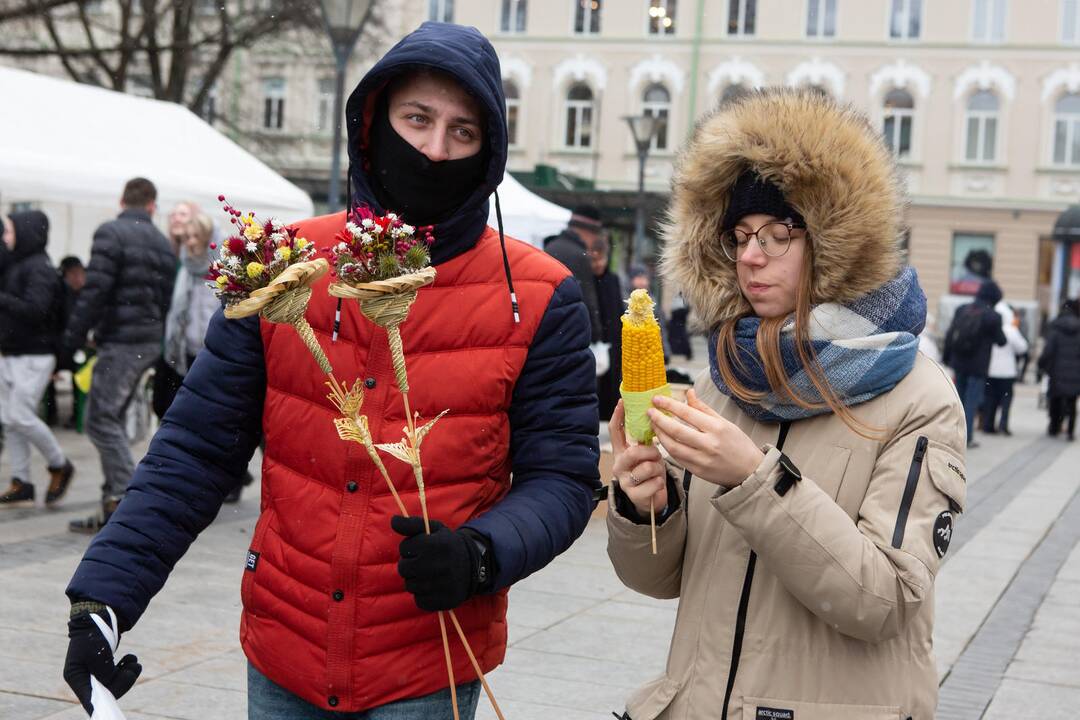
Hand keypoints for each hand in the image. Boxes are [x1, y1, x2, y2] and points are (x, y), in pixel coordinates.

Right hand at [63, 607, 141, 715]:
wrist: (99, 615)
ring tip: (134, 661)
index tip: (110, 711)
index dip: (102, 705)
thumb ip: (106, 674)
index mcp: (75, 677)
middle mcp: (82, 678)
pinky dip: (127, 668)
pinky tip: (131, 659)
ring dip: (128, 674)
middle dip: (124, 681)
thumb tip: (115, 686)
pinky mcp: (104, 667)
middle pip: (107, 691)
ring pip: (115, 684)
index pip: (90, 698)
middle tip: (134, 668)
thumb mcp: (99, 656)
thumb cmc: (95, 635)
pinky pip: (118, 675)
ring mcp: (93, 673)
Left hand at [392, 516, 483, 611]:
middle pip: (403, 568)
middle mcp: (437, 565)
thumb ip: (412, 524)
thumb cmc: (447, 545)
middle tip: (423, 562)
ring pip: (410, 585)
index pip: (404, 547)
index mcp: (434, 545)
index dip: (411, 547)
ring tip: (429, 574)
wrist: (473, 566)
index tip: (422, 548)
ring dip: (415, 580)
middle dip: (410, 564)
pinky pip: (419, 600)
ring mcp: (440, 585)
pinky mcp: (442, 601)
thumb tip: (393, 520)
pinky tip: (434, 586)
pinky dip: (423, 594)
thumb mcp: (434, 529)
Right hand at [610, 400, 667, 516]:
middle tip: (656, 454)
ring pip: (646, 468)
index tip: (622, 402)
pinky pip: (654, 483)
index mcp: (621, 452)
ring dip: (658, 469)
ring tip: (656, 472)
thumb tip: (653, 418)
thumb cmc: (650, 473)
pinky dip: (660, 483)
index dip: (618, 416)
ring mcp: (624, 481)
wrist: (651, 499)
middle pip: (633, 452)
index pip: (615, 431)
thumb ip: (644, 440)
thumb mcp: (647, 454)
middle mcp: (619, 465)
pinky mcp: (634, 495)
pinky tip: (656, 484)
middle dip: (650, 452)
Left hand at [647, 390, 764, 487]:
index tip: (656, 399)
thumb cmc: (738, 444)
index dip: (669, 405)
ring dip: (660, 435)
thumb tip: (688, 392)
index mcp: (717, 428)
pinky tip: (663, 439)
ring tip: (654, 425)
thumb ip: (703, 408)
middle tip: (649, 412)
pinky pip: (677, 458)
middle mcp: (709, 444)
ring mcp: (702, 460)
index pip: (687, 413)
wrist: (749, 471)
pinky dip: (667, 448)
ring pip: (673, 446)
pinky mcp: (697, 471)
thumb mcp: (725, 422)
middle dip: (659, 419)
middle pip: (677, 430)